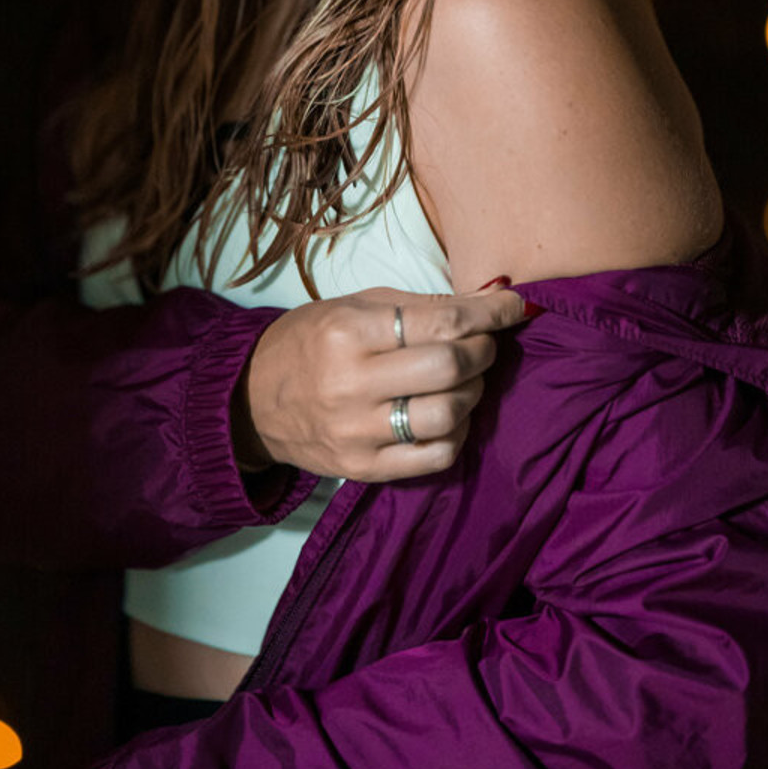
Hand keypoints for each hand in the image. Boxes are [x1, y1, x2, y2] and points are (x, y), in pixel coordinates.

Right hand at [237, 281, 527, 482]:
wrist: (252, 399)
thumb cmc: (311, 342)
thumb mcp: (356, 306)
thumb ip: (423, 305)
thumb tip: (493, 299)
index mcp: (349, 333)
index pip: (441, 323)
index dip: (490, 314)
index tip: (515, 307)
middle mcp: (352, 384)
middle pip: (450, 368)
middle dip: (484, 350)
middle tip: (484, 343)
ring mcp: (357, 432)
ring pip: (448, 414)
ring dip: (474, 392)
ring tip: (465, 379)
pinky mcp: (363, 469)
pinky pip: (435, 455)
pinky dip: (457, 432)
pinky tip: (449, 413)